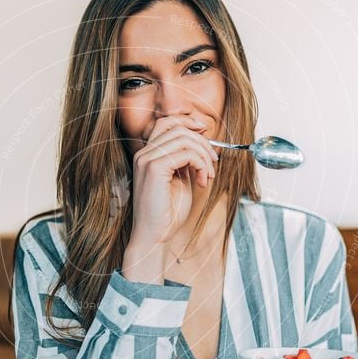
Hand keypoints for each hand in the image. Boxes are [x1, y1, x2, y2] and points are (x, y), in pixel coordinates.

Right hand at [129, 114, 218, 245]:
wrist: (155, 236)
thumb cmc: (167, 213)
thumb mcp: (180, 180)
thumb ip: (185, 161)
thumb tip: (201, 145)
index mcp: (148, 155)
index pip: (166, 123)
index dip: (188, 122)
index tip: (206, 132)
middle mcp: (144, 154)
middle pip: (179, 128)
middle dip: (203, 144)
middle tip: (213, 165)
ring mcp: (147, 160)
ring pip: (184, 138)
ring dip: (204, 156)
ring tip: (207, 176)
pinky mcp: (154, 168)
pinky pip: (186, 153)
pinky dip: (200, 164)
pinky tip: (202, 181)